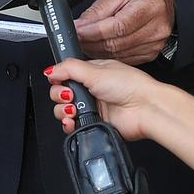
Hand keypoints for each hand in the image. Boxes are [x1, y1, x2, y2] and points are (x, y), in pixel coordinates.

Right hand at [46, 57, 161, 140]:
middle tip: (70, 95)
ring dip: (63, 110)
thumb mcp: (95, 70)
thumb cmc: (130, 86)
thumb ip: (69, 68)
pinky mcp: (94, 123)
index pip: (64, 75)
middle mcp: (90, 89)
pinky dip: (69, 124)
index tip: (58, 81)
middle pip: (61, 93)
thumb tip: (49, 70)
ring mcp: (92, 107)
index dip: (58, 79)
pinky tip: (73, 120)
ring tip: (74, 108)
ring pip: (64, 110)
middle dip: (60, 95)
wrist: (144, 108)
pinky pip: (73, 126)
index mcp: (91, 72)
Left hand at [74, 0, 174, 64]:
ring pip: (119, 54)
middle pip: (117, 43)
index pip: (117, 26)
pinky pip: (125, 59)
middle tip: (77, 38)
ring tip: (86, 43)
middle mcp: (156, 28)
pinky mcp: (151, 53)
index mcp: (149, 7)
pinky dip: (109, 56)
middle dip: (91, 43)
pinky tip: (100, 49)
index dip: (93, 32)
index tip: (78, 32)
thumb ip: (98, 10)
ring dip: (98, 51)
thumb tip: (80, 25)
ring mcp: (155, 43)